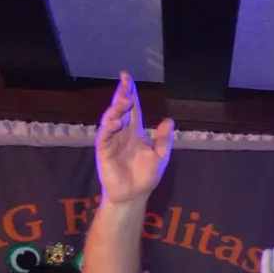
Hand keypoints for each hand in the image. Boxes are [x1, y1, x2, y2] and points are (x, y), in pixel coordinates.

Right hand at [96, 71, 174, 204]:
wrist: (133, 195)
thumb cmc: (145, 176)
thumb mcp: (160, 156)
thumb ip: (163, 139)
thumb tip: (169, 119)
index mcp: (135, 132)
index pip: (133, 109)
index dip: (131, 93)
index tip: (128, 77)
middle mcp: (122, 133)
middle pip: (120, 109)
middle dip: (122, 94)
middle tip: (124, 81)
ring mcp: (112, 140)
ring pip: (111, 119)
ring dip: (116, 108)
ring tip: (123, 99)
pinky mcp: (104, 150)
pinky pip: (105, 135)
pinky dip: (109, 127)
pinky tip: (115, 120)